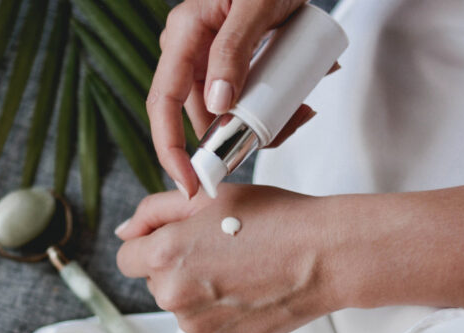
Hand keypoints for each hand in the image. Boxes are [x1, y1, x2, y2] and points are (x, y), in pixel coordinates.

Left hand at [115, 184, 341, 332]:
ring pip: (179, 305)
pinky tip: (246, 292)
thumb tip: (125, 232)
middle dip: (176, 265)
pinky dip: (218, 313)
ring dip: (197, 290)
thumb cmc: (273, 219)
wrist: (325, 255)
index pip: (128, 257)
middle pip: (154, 281)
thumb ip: (154, 211)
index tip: (177, 239)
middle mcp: (173, 296)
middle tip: (220, 249)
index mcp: (164, 255)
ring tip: (239, 269)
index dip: (150, 243)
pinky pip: (203, 326)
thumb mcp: (207, 197)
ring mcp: (197, 326)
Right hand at [149, 0, 320, 196]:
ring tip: (299, 112)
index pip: (163, 104)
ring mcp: (208, 58)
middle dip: (231, 138)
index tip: (190, 183)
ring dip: (258, 123)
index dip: (169, 149)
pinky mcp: (231, 63)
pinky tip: (298, 103)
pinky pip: (241, 98)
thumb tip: (217, 106)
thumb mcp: (256, 5)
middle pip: (197, 115)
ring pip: (224, 111)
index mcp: (183, 36)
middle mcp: (188, 50)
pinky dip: (268, 109)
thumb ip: (233, 50)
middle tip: (272, 141)